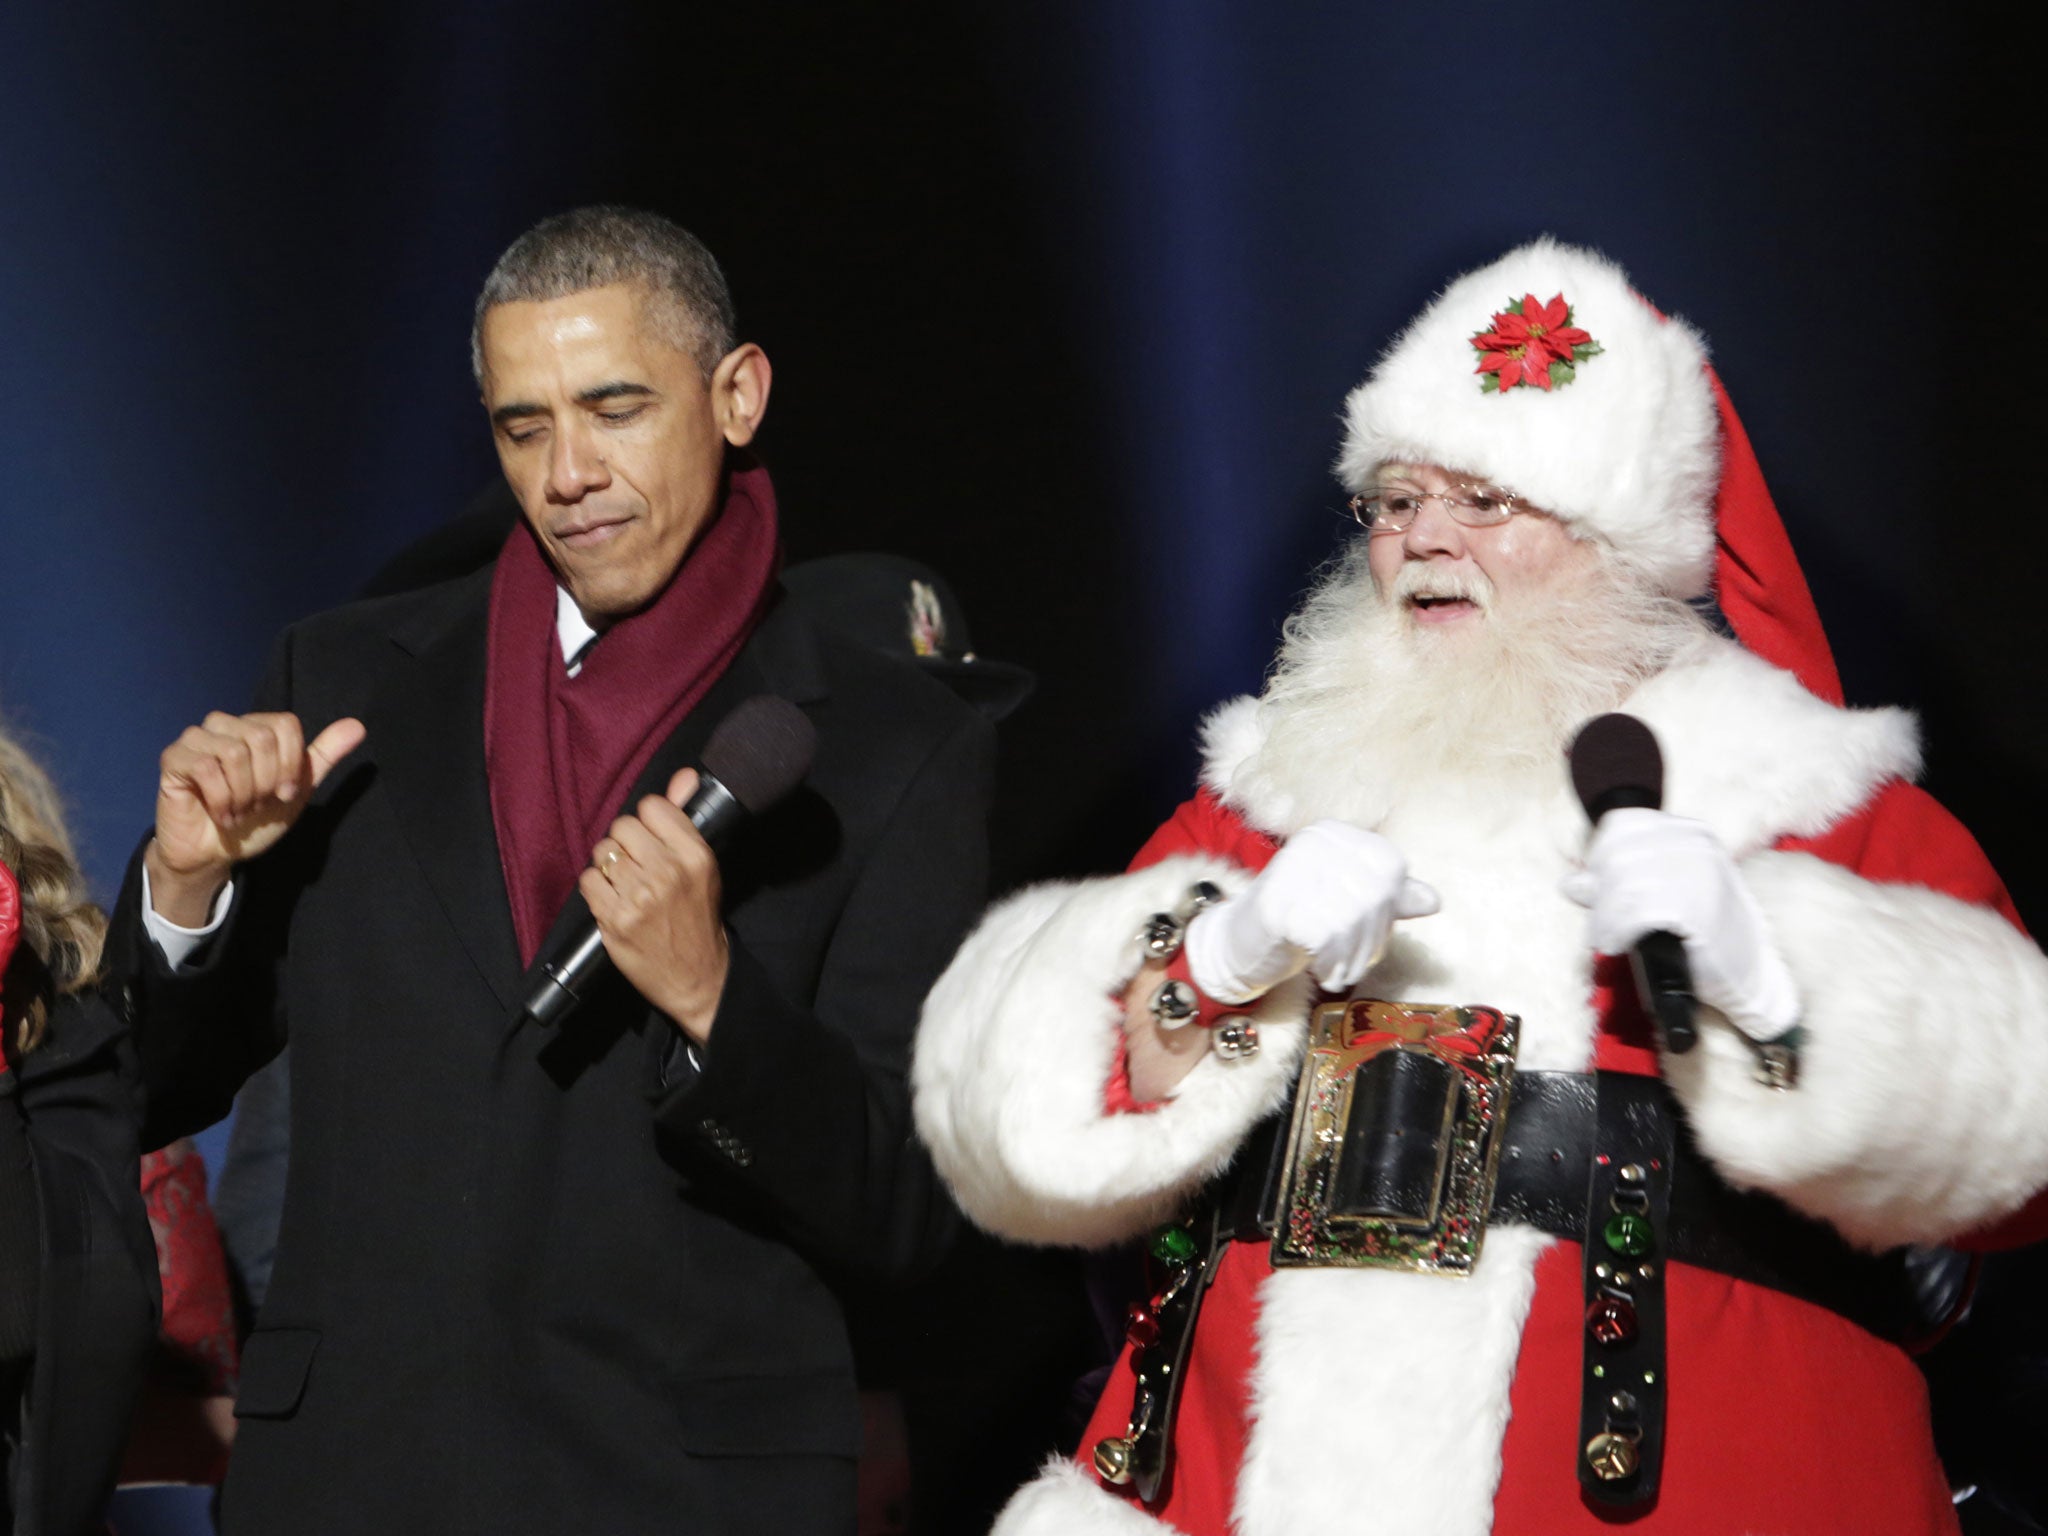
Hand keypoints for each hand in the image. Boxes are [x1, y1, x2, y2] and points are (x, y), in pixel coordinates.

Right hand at [147, 711, 365, 925]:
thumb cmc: (256, 819)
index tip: (284, 793)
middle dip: (267, 782)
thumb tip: (357, 726)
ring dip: (243, 794)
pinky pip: (205, 768)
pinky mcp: (173, 759)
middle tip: (256, 804)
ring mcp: (196, 739)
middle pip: (262, 737)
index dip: (290, 764)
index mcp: (256, 727)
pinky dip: (220, 799)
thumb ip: (323, 757)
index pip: (285, 725)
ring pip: (234, 753)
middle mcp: (225, 724)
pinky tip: (219, 813)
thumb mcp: (297, 789)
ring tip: (238, 810)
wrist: (217, 853)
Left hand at [579, 767, 729, 1043]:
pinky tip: (612, 901)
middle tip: (636, 865)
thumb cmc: (698, 918)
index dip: (647, 821)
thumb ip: (686, 820)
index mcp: (695, 855)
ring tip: (625, 885)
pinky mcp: (615, 920)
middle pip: (621, 827)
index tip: (651, 839)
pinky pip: (587, 881)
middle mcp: (668, 872)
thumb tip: (684, 776)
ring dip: (608, 867)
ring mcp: (639, 897)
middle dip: (624, 843)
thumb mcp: (703, 866)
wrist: (696, 977)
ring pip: (601, 852)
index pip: (652, 807)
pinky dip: (596, 890)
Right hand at [1185, 820, 1438, 1002]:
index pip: (1390, 868)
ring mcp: (1290, 869)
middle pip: (1374, 895)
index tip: (1373, 938)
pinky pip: (1324, 937)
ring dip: (1352, 958)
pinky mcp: (1274, 903)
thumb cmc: (1302, 919)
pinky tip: (1321, 970)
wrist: (1242, 944)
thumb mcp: (1348, 902)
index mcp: (1333, 833)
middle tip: (1354, 964)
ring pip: (1351, 919)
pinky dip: (1331, 964)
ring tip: (1339, 970)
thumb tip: (1434, 901)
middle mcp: (1313, 843)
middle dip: (1372, 940)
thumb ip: (1389, 898)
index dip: (1390, 911)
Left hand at [1561, 807, 1799, 1037]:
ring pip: (1622, 885)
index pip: (1621, 824)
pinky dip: (1617, 930)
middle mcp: (1696, 845)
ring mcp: (1700, 874)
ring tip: (1606, 938)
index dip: (1599, 857)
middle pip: (1617, 856)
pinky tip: (1618, 944)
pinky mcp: (1697, 908)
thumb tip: (1570, 883)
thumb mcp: (1663, 896)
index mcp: (1690, 832)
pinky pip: (1635, 912)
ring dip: (1604, 918)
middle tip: (1600, 924)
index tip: (1597, 888)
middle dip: (1598, 894)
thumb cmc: (1703, 933)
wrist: (1751, 972)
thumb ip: (1619, 882)